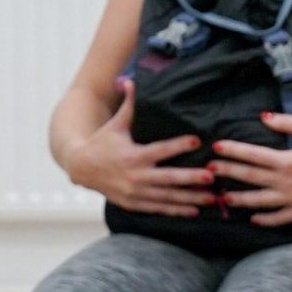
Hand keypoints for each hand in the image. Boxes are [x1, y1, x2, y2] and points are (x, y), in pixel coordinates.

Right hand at [60, 83, 214, 217]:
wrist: (81, 168)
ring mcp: (135, 193)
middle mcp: (135, 176)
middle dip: (190, 178)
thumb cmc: (102, 142)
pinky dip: (176, 211)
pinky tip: (194, 211)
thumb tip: (132, 80)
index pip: (160, 150)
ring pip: (167, 197)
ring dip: (190, 198)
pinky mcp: (134, 204)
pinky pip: (159, 209)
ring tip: (211, 198)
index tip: (197, 140)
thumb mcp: (116, 124)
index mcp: (132, 155)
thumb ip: (129, 105)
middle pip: (168, 179)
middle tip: (211, 175)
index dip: (178, 145)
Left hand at [210, 113, 291, 228]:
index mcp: (288, 160)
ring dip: (240, 199)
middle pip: (250, 178)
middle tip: (208, 171)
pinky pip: (280, 218)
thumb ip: (287, 123)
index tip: (217, 147)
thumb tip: (263, 117)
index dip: (233, 151)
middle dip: (228, 173)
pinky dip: (265, 219)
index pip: (253, 155)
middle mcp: (287, 182)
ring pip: (260, 202)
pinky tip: (253, 218)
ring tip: (222, 197)